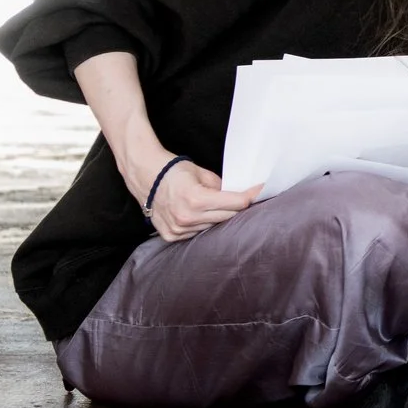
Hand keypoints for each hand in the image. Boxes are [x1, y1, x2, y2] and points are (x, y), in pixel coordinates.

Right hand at [134, 155, 257, 241]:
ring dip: (218, 218)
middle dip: (237, 208)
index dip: (250, 196)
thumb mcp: (202, 174)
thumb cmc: (174, 171)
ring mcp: (178, 229)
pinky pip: (196, 233)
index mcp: (196, 199)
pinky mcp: (172, 236)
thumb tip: (239, 195)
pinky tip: (200, 215)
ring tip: (216, 206)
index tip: (262, 191)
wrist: (145, 176)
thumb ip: (222, 187)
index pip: (235, 203)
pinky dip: (202, 224)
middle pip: (227, 217)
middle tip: (245, 199)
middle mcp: (187, 217)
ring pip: (212, 227)